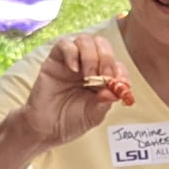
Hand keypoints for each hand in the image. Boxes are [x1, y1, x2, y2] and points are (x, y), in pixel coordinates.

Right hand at [15, 35, 134, 148]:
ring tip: (88, 76)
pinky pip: (64, 44)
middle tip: (104, 77)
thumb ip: (105, 103)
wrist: (46, 129)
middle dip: (107, 59)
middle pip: (102, 45)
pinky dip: (71, 53)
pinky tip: (73, 69)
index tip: (122, 85)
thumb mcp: (93, 115)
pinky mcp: (55, 60)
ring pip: (85, 40)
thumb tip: (115, 92)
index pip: (117, 65)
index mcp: (102, 78)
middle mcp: (89, 66)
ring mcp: (72, 61)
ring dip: (91, 56)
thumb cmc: (71, 121)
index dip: (121, 72)